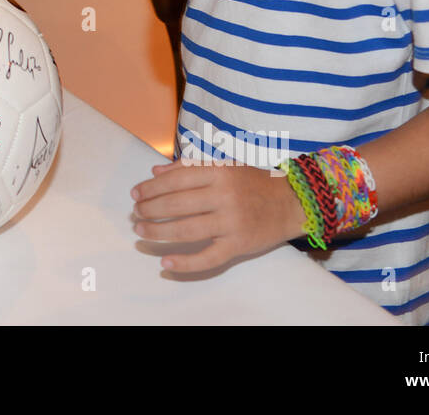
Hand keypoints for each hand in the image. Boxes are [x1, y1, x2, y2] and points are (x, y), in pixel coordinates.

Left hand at [130, 160, 306, 272]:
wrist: (292, 203)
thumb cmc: (254, 181)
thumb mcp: (225, 165)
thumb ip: (189, 166)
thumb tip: (155, 171)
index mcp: (219, 172)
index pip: (176, 179)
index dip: (151, 188)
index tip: (135, 194)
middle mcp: (224, 196)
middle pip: (177, 204)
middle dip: (150, 210)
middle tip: (136, 214)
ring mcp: (231, 222)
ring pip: (187, 229)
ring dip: (158, 232)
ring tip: (141, 232)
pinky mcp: (239, 245)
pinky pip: (209, 257)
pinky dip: (186, 263)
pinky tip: (166, 263)